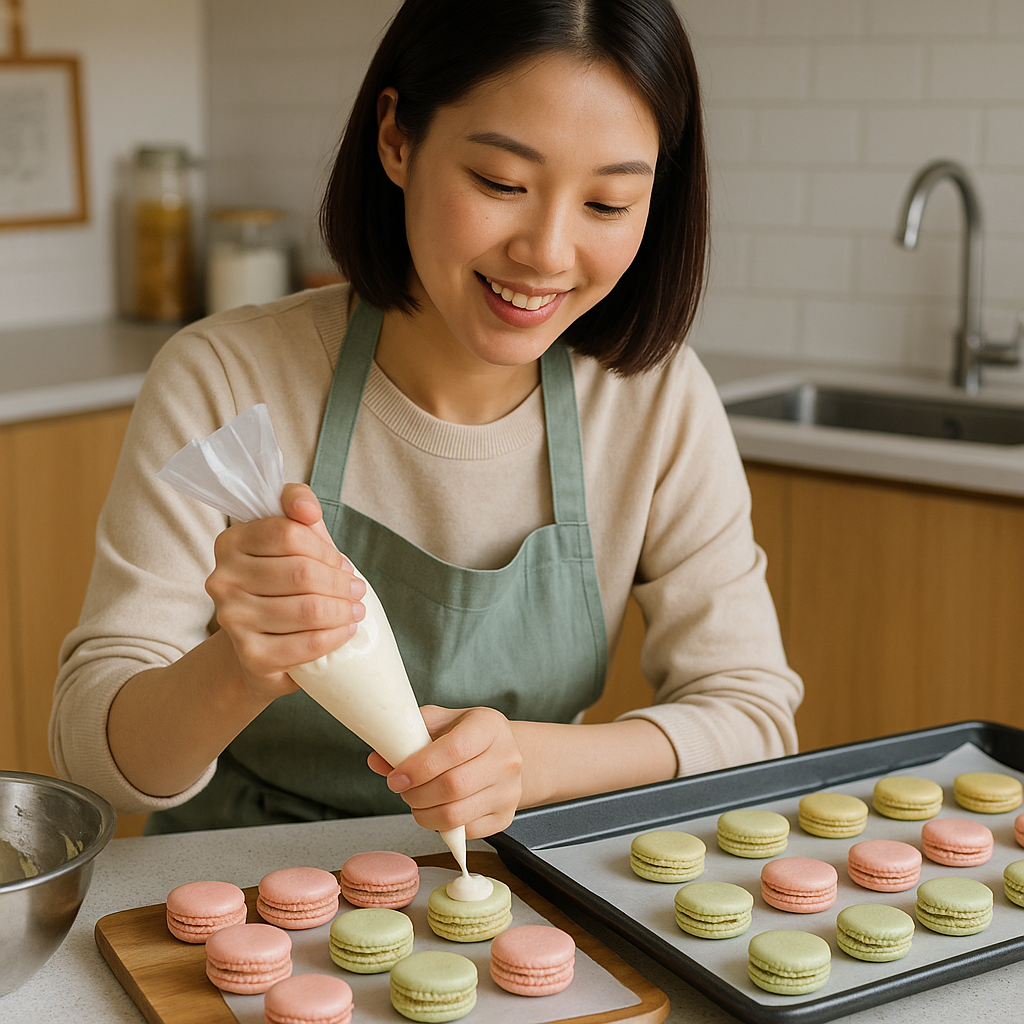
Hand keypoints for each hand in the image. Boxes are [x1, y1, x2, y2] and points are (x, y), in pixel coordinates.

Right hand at [204, 482, 366, 702]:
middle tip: (357, 589)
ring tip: (356, 609)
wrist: (259, 646)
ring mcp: (233, 619)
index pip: (289, 534)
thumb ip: (297, 508)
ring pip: (308, 609)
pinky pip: (307, 643)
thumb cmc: (282, 585)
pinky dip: (336, 636)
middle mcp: (223, 579)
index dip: (325, 550)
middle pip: (302, 573)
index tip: (342, 564)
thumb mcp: (291, 540)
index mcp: (230, 542)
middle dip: (340, 582)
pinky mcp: (252, 655)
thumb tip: (307, 508)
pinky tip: (346, 630)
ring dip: (343, 609)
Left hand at [367, 705, 523, 838]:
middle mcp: (506, 758)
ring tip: (417, 800)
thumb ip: (409, 737)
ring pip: (456, 815)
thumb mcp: (441, 723)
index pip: (455, 749)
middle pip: (454, 786)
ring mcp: (509, 791)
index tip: (396, 776)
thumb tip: (377, 760)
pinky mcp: (504, 817)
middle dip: (417, 793)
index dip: (420, 767)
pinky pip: (464, 833)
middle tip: (403, 789)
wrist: (504, 753)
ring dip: (424, 813)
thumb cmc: (468, 736)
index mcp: (489, 726)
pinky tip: (436, 809)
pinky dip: (441, 827)